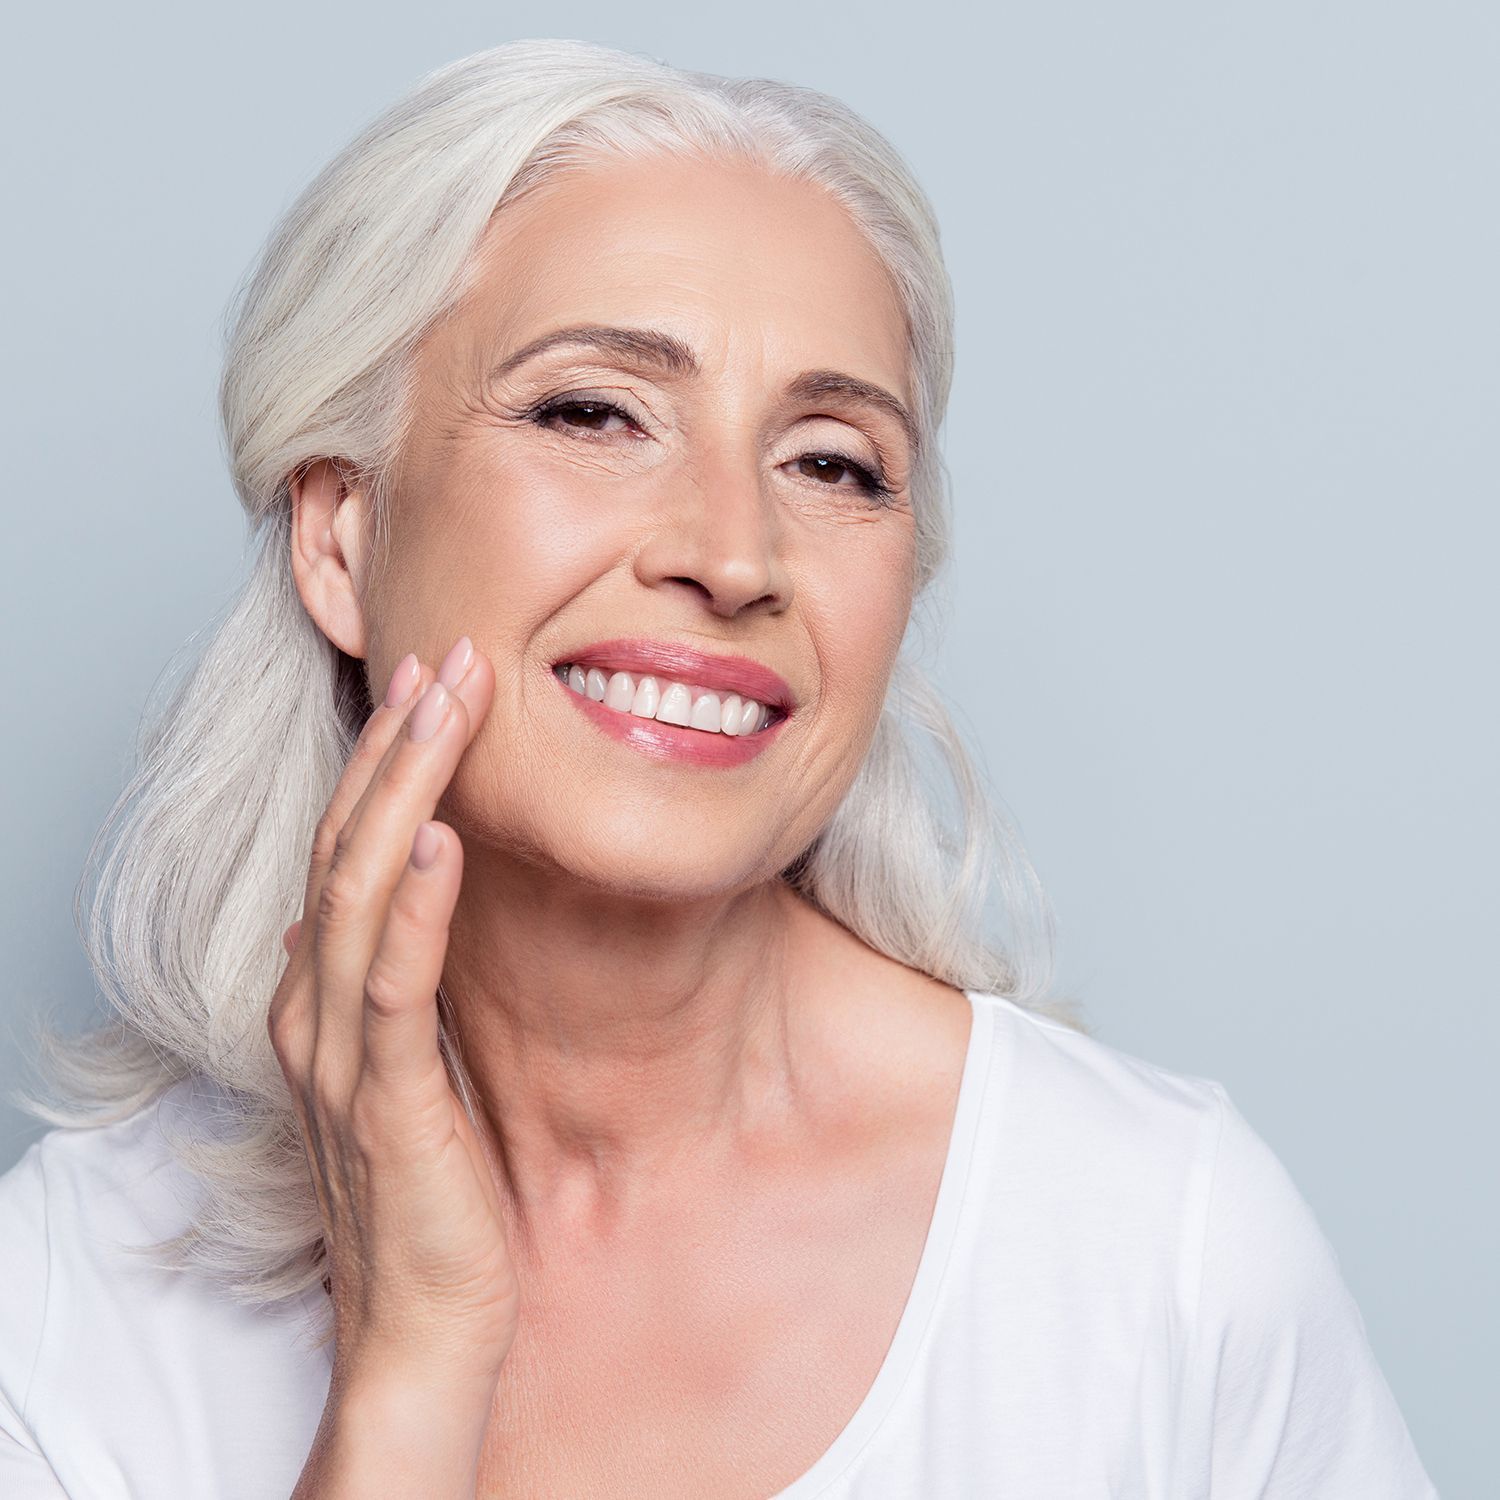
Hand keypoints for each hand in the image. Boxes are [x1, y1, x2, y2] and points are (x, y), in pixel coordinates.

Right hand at [268, 636, 517, 1397]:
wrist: (421, 1324)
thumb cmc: (427, 1189)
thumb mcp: (408, 1066)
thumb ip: (388, 989)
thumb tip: (374, 917)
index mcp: (323, 999)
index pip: (345, 850)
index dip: (386, 762)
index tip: (437, 685)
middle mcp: (315, 1012)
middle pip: (346, 846)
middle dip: (398, 744)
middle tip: (449, 656)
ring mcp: (341, 1054)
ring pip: (358, 890)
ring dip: (403, 788)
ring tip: (446, 703)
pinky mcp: (385, 1100)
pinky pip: (393, 984)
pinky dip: (413, 904)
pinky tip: (439, 838)